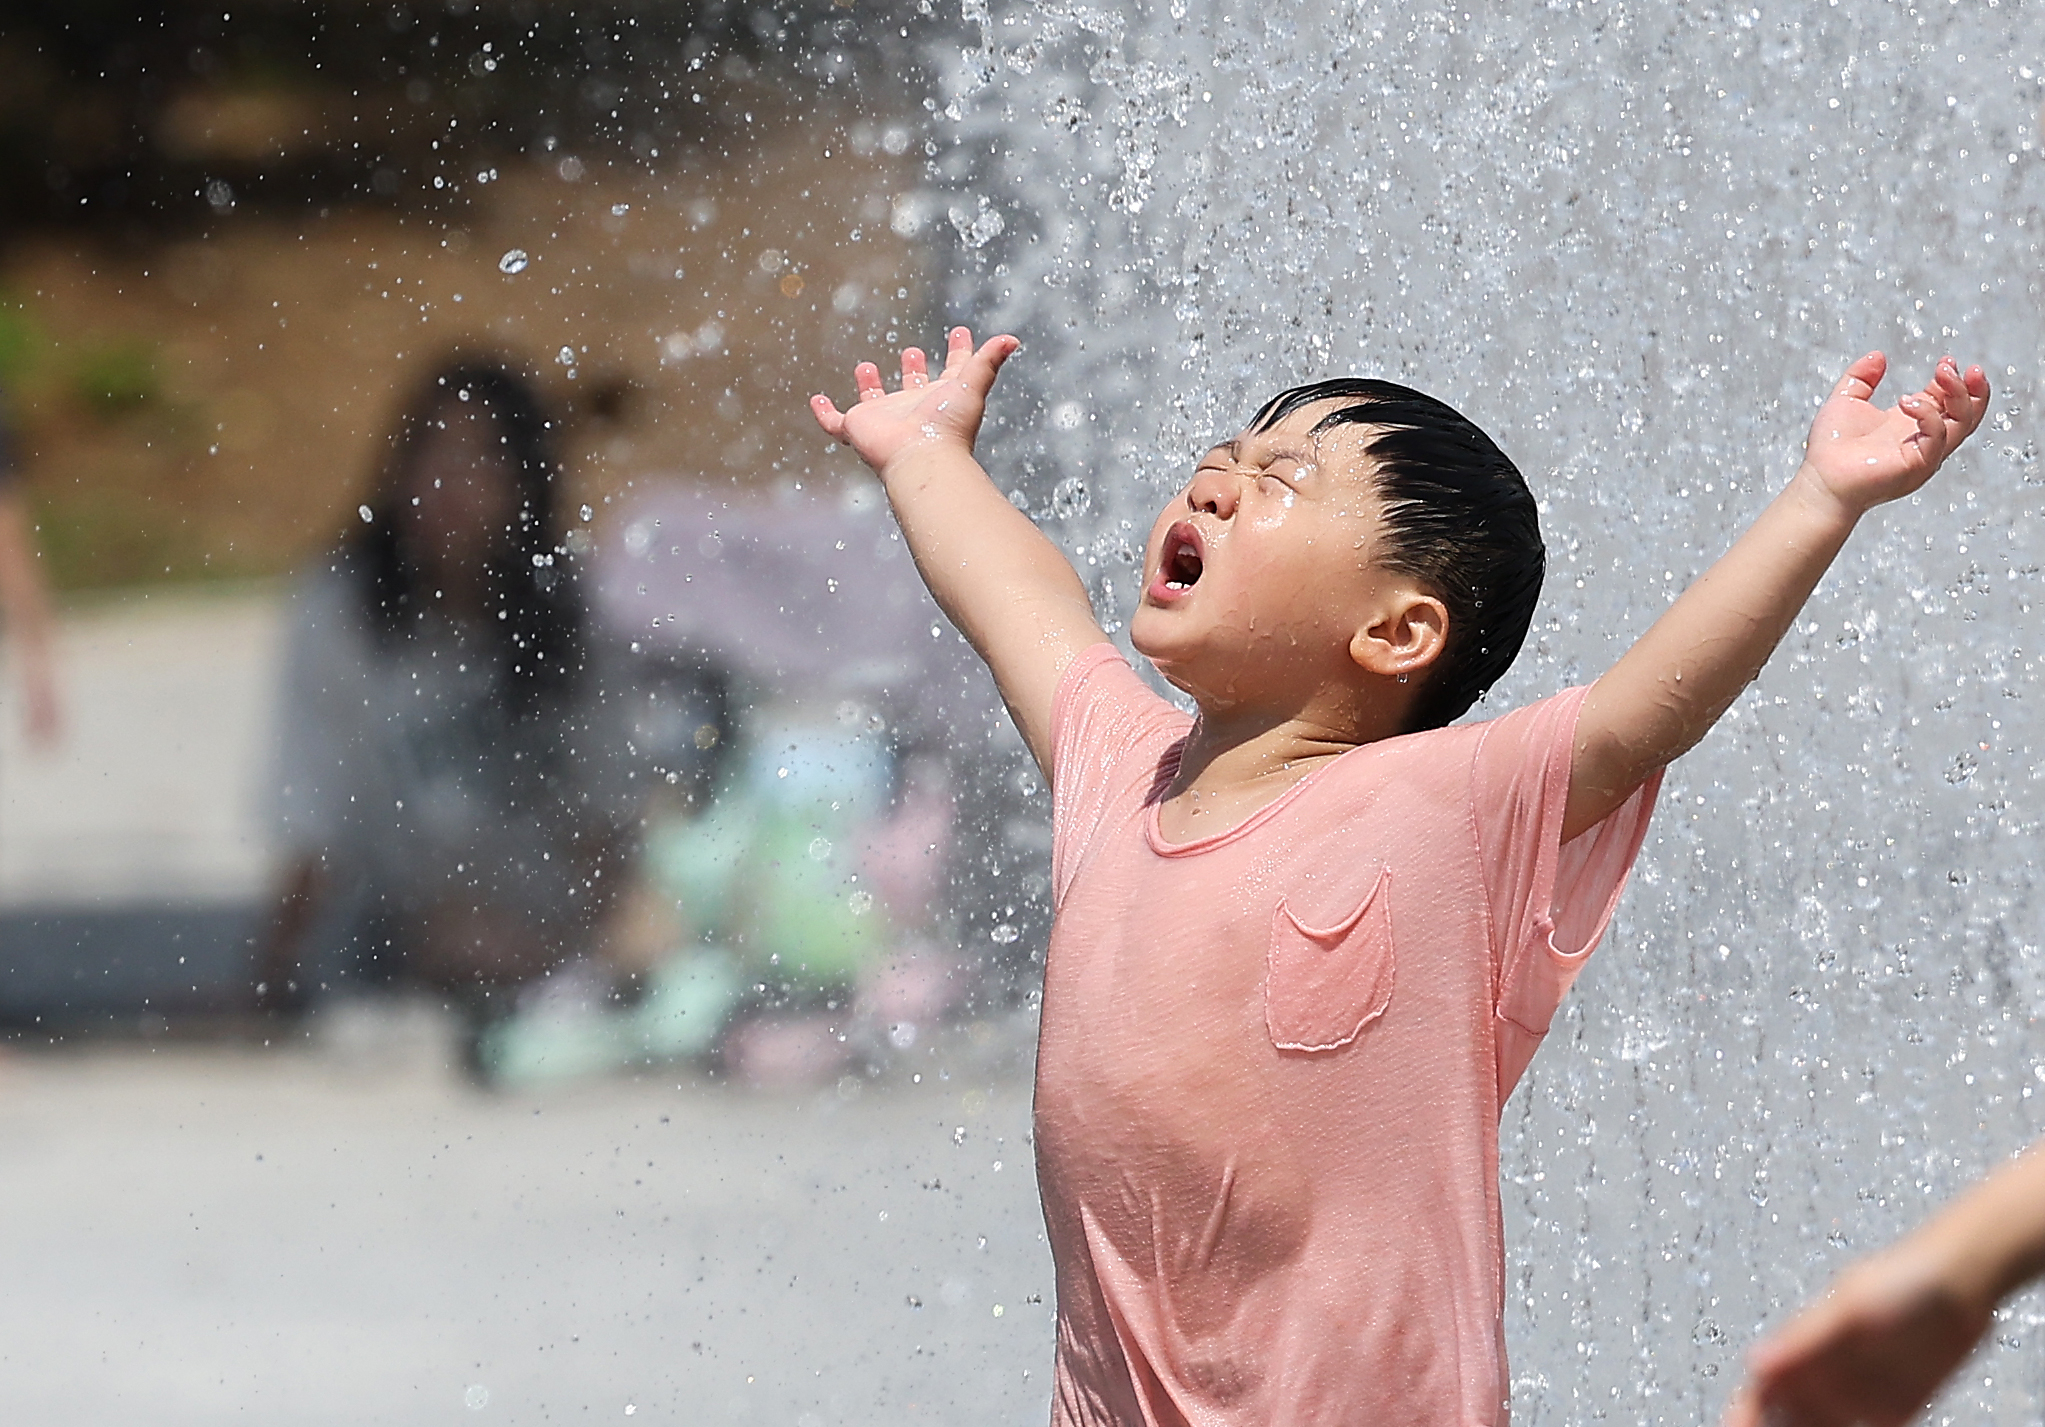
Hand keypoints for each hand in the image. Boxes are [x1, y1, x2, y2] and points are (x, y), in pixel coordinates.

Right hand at [811, 326, 1018, 476]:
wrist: (921, 458)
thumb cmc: (948, 426)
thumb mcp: (971, 385)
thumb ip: (989, 360)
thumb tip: (1013, 338)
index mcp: (941, 399)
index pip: (953, 371)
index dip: (959, 353)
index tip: (960, 333)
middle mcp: (913, 408)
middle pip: (913, 387)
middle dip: (913, 370)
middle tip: (913, 352)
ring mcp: (884, 420)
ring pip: (875, 402)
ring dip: (870, 386)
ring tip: (866, 366)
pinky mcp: (857, 429)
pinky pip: (835, 423)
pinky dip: (824, 413)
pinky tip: (816, 400)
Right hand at [1722, 1237, 1994, 1426]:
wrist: (1963, 1280)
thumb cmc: (1904, 1278)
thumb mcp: (1851, 1308)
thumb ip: (1804, 1338)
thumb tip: (1756, 1360)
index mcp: (1808, 1342)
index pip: (1765, 1384)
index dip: (1747, 1409)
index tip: (1735, 1426)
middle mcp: (1829, 1367)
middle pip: (1787, 1411)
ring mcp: (1862, 1388)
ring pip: (1820, 1426)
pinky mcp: (1897, 1404)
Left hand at [1797, 351, 1989, 517]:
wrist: (1819, 481)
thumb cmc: (1830, 448)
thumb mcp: (1846, 400)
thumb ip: (1861, 377)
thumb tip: (1878, 355)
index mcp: (1911, 424)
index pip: (1948, 401)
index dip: (1953, 380)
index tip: (1945, 361)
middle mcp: (1924, 439)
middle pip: (1968, 412)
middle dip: (1969, 387)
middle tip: (1951, 366)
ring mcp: (1925, 454)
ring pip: (1963, 422)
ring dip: (1959, 394)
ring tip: (1942, 373)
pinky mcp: (1918, 464)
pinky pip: (1938, 437)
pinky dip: (1929, 415)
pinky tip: (1907, 402)